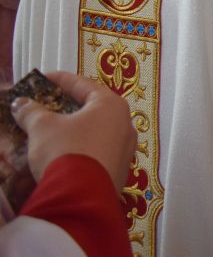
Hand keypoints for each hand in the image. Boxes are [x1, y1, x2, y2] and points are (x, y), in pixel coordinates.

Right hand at [13, 71, 136, 191]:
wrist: (80, 197)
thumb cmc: (65, 151)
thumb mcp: (42, 127)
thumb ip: (32, 112)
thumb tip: (21, 103)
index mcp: (111, 105)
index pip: (83, 84)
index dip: (59, 79)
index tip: (41, 78)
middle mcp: (124, 123)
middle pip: (92, 107)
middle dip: (66, 106)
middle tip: (44, 104)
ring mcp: (125, 148)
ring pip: (96, 130)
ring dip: (73, 128)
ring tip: (50, 129)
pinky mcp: (119, 169)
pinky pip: (97, 150)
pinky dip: (80, 146)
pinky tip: (63, 151)